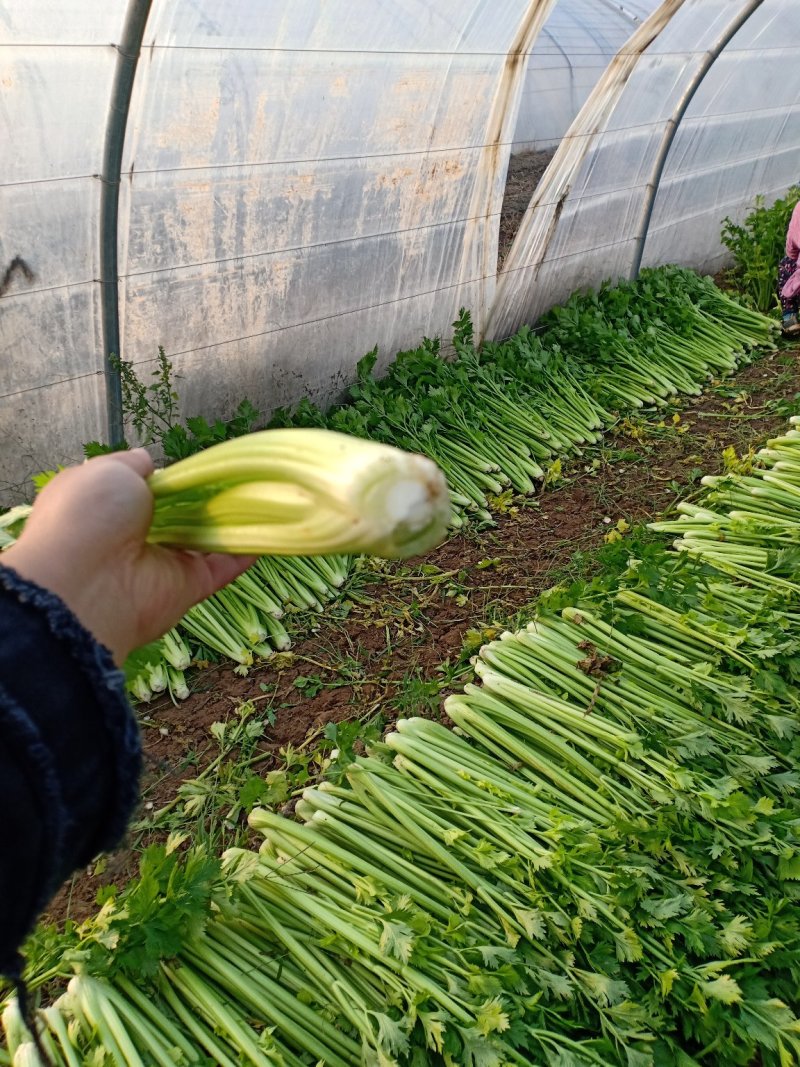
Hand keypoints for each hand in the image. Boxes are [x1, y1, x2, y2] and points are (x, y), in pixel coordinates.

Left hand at [2, 450, 255, 664]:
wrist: (86, 584)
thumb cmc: (87, 518)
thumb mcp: (106, 471)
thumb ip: (132, 464)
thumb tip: (149, 461)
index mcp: (108, 509)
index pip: (145, 491)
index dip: (169, 479)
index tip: (195, 466)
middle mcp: (135, 538)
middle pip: (180, 515)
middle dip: (206, 498)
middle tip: (237, 476)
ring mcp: (163, 564)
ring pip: (205, 540)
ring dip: (232, 521)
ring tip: (264, 494)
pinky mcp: (188, 586)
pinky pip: (223, 566)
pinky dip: (247, 549)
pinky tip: (271, 528)